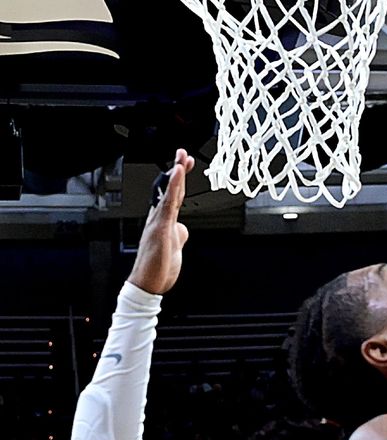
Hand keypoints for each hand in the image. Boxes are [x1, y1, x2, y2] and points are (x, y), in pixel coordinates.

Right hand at [127, 149, 193, 294]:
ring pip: (169, 193)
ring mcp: (158, 222)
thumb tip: (182, 228)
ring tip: (182, 157)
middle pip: (170, 190)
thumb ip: (177, 235)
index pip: (173, 197)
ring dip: (176, 174)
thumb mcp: (174, 247)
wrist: (147, 284)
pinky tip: (177, 173)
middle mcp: (158, 218)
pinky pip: (168, 203)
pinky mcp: (160, 228)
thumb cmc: (158, 268)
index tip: (185, 165)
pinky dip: (172, 186)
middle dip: (178, 170)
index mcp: (162, 222)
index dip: (178, 180)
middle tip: (184, 153)